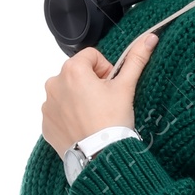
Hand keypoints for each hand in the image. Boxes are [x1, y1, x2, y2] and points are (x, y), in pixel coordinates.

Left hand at [40, 32, 158, 156]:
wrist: (101, 157)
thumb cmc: (112, 122)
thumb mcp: (126, 87)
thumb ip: (136, 59)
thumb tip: (149, 38)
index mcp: (72, 70)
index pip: (91, 57)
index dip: (106, 70)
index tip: (111, 87)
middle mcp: (54, 84)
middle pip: (78, 74)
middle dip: (91, 85)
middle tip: (104, 104)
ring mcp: (47, 106)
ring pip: (67, 93)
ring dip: (79, 100)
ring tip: (93, 117)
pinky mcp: (46, 124)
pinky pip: (58, 113)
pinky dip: (69, 117)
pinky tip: (83, 127)